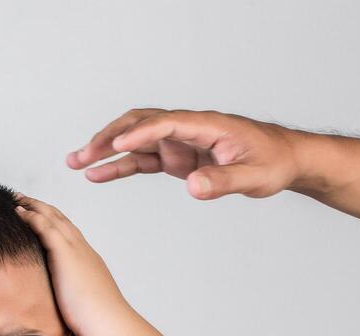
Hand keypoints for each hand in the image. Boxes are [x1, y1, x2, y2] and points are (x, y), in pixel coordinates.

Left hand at [12, 193, 134, 335]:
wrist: (110, 325)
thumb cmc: (97, 324)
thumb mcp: (81, 307)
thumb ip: (71, 301)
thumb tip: (62, 313)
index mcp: (87, 262)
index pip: (68, 237)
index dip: (53, 224)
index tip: (39, 217)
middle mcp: (83, 251)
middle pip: (61, 221)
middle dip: (43, 209)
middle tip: (24, 199)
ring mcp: (76, 251)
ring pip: (53, 219)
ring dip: (35, 207)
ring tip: (17, 199)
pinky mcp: (66, 254)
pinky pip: (46, 228)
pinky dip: (33, 217)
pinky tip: (20, 212)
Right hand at [66, 107, 303, 200]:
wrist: (283, 160)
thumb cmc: (272, 162)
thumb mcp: (253, 177)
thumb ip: (223, 182)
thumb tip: (193, 187)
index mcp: (206, 125)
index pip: (166, 124)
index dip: (140, 133)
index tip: (116, 145)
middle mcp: (187, 129)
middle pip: (139, 124)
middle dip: (108, 138)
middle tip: (81, 155)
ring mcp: (179, 143)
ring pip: (134, 141)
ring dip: (105, 151)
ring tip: (75, 163)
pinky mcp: (176, 158)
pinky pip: (142, 160)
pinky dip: (119, 167)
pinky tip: (98, 175)